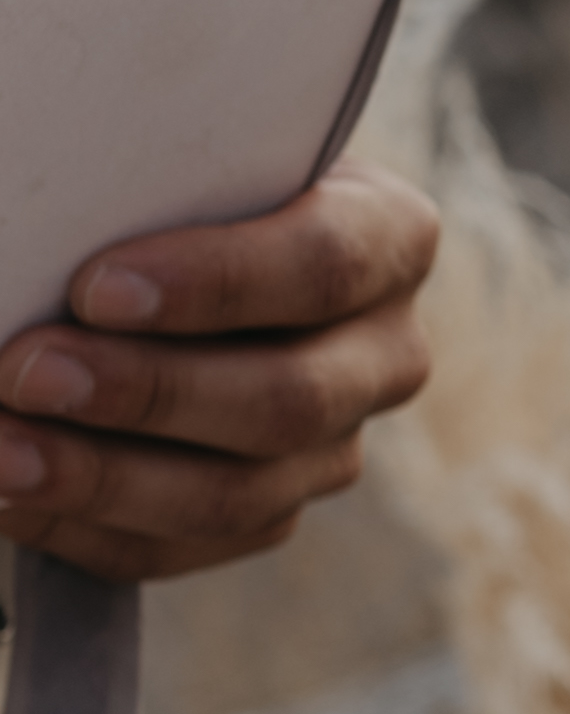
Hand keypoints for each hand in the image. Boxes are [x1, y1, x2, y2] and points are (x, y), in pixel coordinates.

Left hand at [0, 160, 439, 580]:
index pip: (325, 264)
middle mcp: (383, 353)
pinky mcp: (267, 512)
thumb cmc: (169, 187)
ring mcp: (333, 447)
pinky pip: (179, 548)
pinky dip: (84, 528)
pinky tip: (9, 497)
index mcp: (387, 237)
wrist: (169, 254)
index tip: (96, 287)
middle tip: (28, 372)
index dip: (217, 283)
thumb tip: (43, 240)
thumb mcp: (179, 165)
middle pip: (288, 400)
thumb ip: (144, 191)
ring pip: (237, 495)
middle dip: (147, 393)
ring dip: (101, 477)